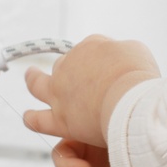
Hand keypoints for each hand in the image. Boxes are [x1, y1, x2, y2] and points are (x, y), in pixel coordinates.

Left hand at [22, 35, 159, 146]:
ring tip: (31, 76)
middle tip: (84, 80)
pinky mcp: (60, 118)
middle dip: (74, 70)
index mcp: (90, 46)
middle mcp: (70, 65)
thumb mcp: (136, 51)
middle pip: (66, 64)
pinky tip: (28, 116)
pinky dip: (32, 117)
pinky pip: (38, 120)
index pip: (91, 49)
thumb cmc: (137, 76)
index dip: (102, 61)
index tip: (112, 70)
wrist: (129, 100)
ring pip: (39, 84)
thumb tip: (118, 58)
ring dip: (33, 79)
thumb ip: (123, 52)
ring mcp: (60, 92)